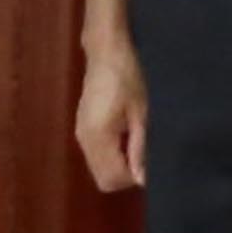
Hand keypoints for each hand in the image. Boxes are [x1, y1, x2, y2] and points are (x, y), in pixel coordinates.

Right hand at [74, 43, 146, 193]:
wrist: (106, 52)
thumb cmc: (128, 77)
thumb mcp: (141, 112)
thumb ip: (140, 147)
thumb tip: (142, 178)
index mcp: (98, 136)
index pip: (112, 178)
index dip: (133, 177)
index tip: (151, 164)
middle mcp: (84, 141)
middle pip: (103, 179)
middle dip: (125, 175)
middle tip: (145, 156)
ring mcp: (81, 135)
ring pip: (98, 169)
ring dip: (119, 166)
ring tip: (137, 143)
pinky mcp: (82, 129)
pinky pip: (96, 156)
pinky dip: (112, 156)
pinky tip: (126, 136)